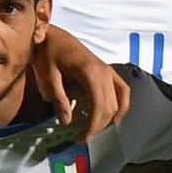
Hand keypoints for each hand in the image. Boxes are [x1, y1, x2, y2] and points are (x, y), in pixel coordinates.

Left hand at [32, 23, 131, 139]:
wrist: (54, 35)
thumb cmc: (49, 52)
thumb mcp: (48, 76)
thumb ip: (59, 99)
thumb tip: (67, 121)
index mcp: (91, 72)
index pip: (99, 106)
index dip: (93, 126)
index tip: (81, 137)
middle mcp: (104, 72)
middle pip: (110, 107)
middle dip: (97, 126)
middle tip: (81, 137)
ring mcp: (108, 71)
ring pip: (118, 102)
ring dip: (108, 119)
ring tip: (93, 129)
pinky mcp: (107, 72)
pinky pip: (123, 91)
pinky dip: (121, 106)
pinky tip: (115, 118)